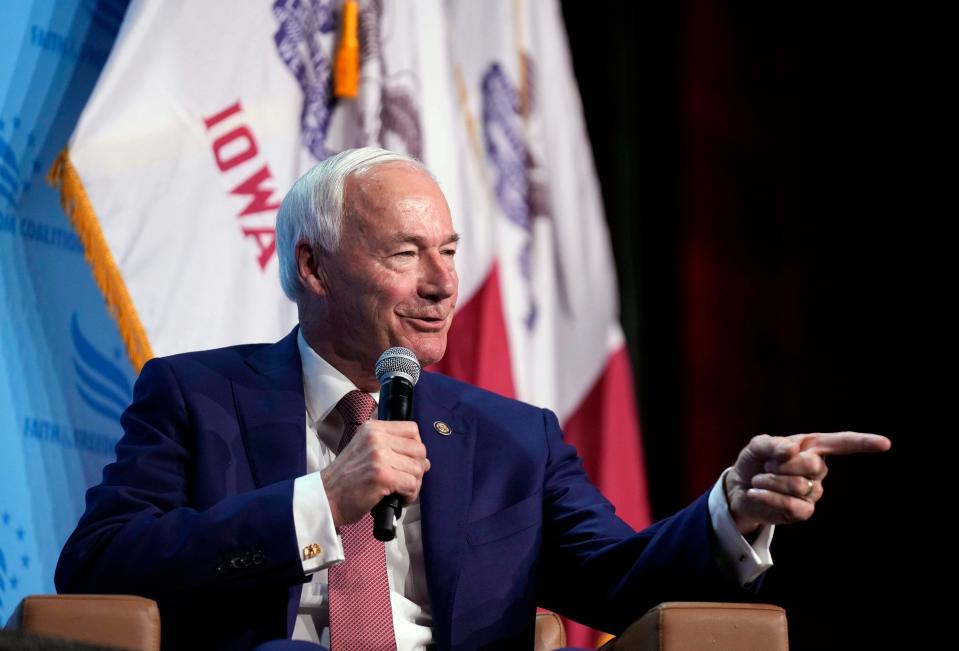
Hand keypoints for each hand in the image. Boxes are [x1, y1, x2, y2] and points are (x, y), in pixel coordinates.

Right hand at [321, 419, 430, 528]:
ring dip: (414, 484)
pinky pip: (412, 484)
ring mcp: (379, 456)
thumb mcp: (364, 450)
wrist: (326, 497)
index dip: (415, 448)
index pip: (412, 430)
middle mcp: (376, 438)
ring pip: (418, 468)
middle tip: (405, 480)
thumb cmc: (345, 479)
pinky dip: (410, 495)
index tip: (407, 461)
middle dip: (417, 468)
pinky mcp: (382, 475)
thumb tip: (424, 460)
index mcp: (373, 429)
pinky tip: (398, 498)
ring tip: (400, 491)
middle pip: (419, 449)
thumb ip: (391, 449)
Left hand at [725, 431, 890, 535]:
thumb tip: (793, 450)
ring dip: (770, 480)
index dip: (863, 443)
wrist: (739, 488)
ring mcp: (814, 492)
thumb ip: (773, 444)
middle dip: (781, 463)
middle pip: (812, 464)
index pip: (842, 443)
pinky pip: (791, 504)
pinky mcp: (803, 511)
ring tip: (760, 479)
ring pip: (798, 485)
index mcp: (812, 447)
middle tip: (767, 465)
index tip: (885, 444)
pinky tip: (756, 491)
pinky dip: (769, 496)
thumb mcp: (758, 446)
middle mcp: (818, 469)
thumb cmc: (755, 463)